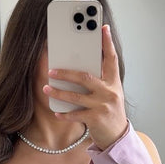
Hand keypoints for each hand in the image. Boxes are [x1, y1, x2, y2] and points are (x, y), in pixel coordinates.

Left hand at [42, 24, 128, 150]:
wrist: (118, 136)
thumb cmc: (109, 111)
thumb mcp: (109, 92)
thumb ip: (99, 80)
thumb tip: (77, 66)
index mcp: (113, 82)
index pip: (111, 58)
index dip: (107, 43)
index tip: (102, 27)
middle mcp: (110, 92)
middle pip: (85, 77)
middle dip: (66, 73)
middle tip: (51, 70)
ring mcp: (103, 105)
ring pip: (77, 96)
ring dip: (59, 92)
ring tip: (46, 88)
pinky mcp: (96, 119)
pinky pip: (76, 114)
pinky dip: (64, 113)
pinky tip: (56, 111)